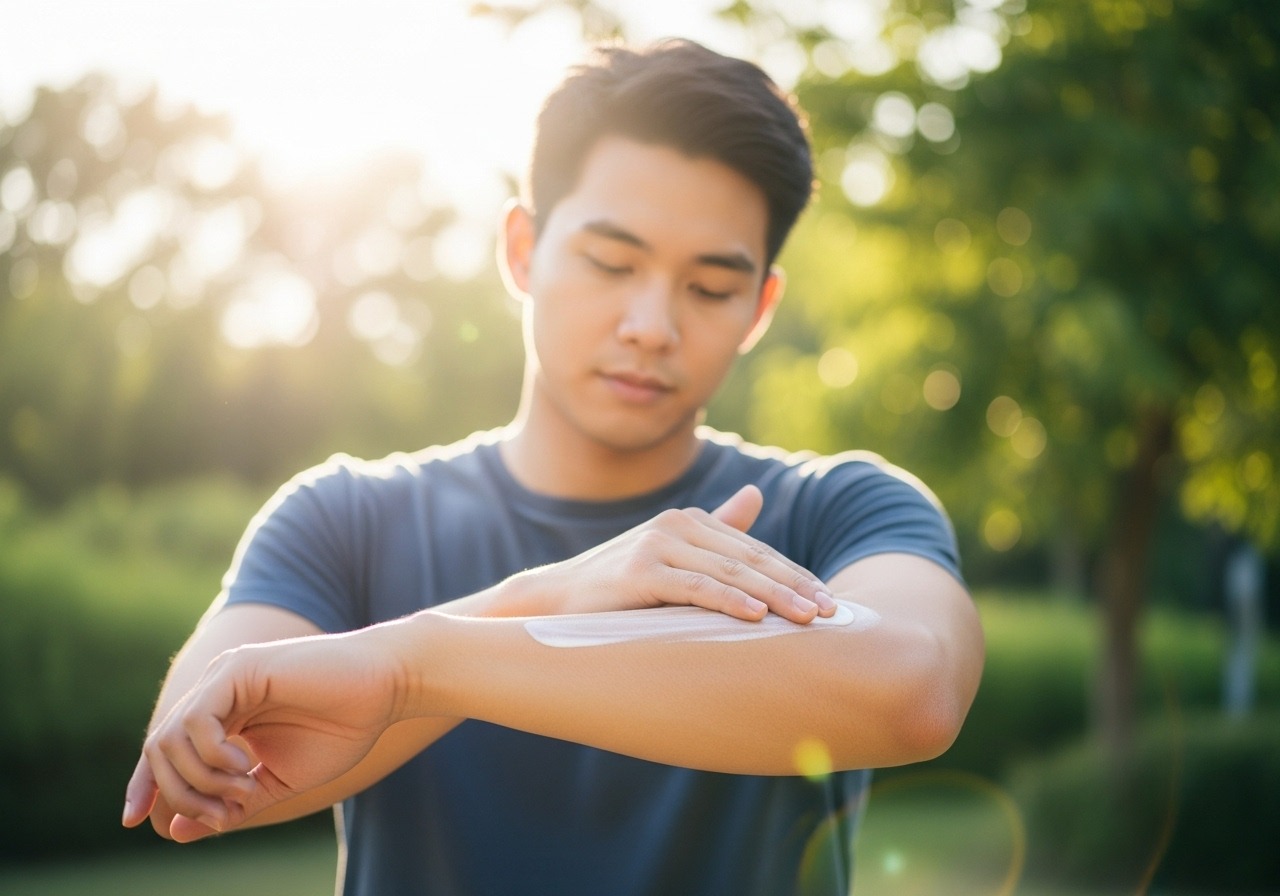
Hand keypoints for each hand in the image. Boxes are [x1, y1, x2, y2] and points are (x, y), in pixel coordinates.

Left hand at [122, 629, 404, 841]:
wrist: (385, 689)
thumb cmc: (343, 730)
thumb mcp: (278, 782)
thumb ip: (231, 802)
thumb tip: (174, 830)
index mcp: (225, 715)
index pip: (165, 751)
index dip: (145, 785)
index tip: (135, 821)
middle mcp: (217, 693)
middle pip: (158, 749)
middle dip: (178, 793)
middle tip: (222, 815)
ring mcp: (225, 677)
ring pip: (169, 738)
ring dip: (199, 780)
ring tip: (243, 790)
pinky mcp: (239, 668)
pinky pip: (196, 721)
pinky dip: (211, 756)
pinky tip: (245, 767)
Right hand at [522, 485, 834, 623]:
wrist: (556, 602)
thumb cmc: (619, 588)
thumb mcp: (673, 558)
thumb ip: (717, 530)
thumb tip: (754, 495)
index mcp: (691, 522)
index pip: (755, 550)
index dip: (794, 575)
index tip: (830, 602)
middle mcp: (677, 525)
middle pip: (751, 558)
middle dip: (795, 586)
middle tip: (832, 613)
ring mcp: (657, 545)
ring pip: (731, 572)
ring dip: (775, 596)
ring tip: (808, 618)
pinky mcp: (639, 572)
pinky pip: (696, 587)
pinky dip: (730, 600)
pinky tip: (758, 616)